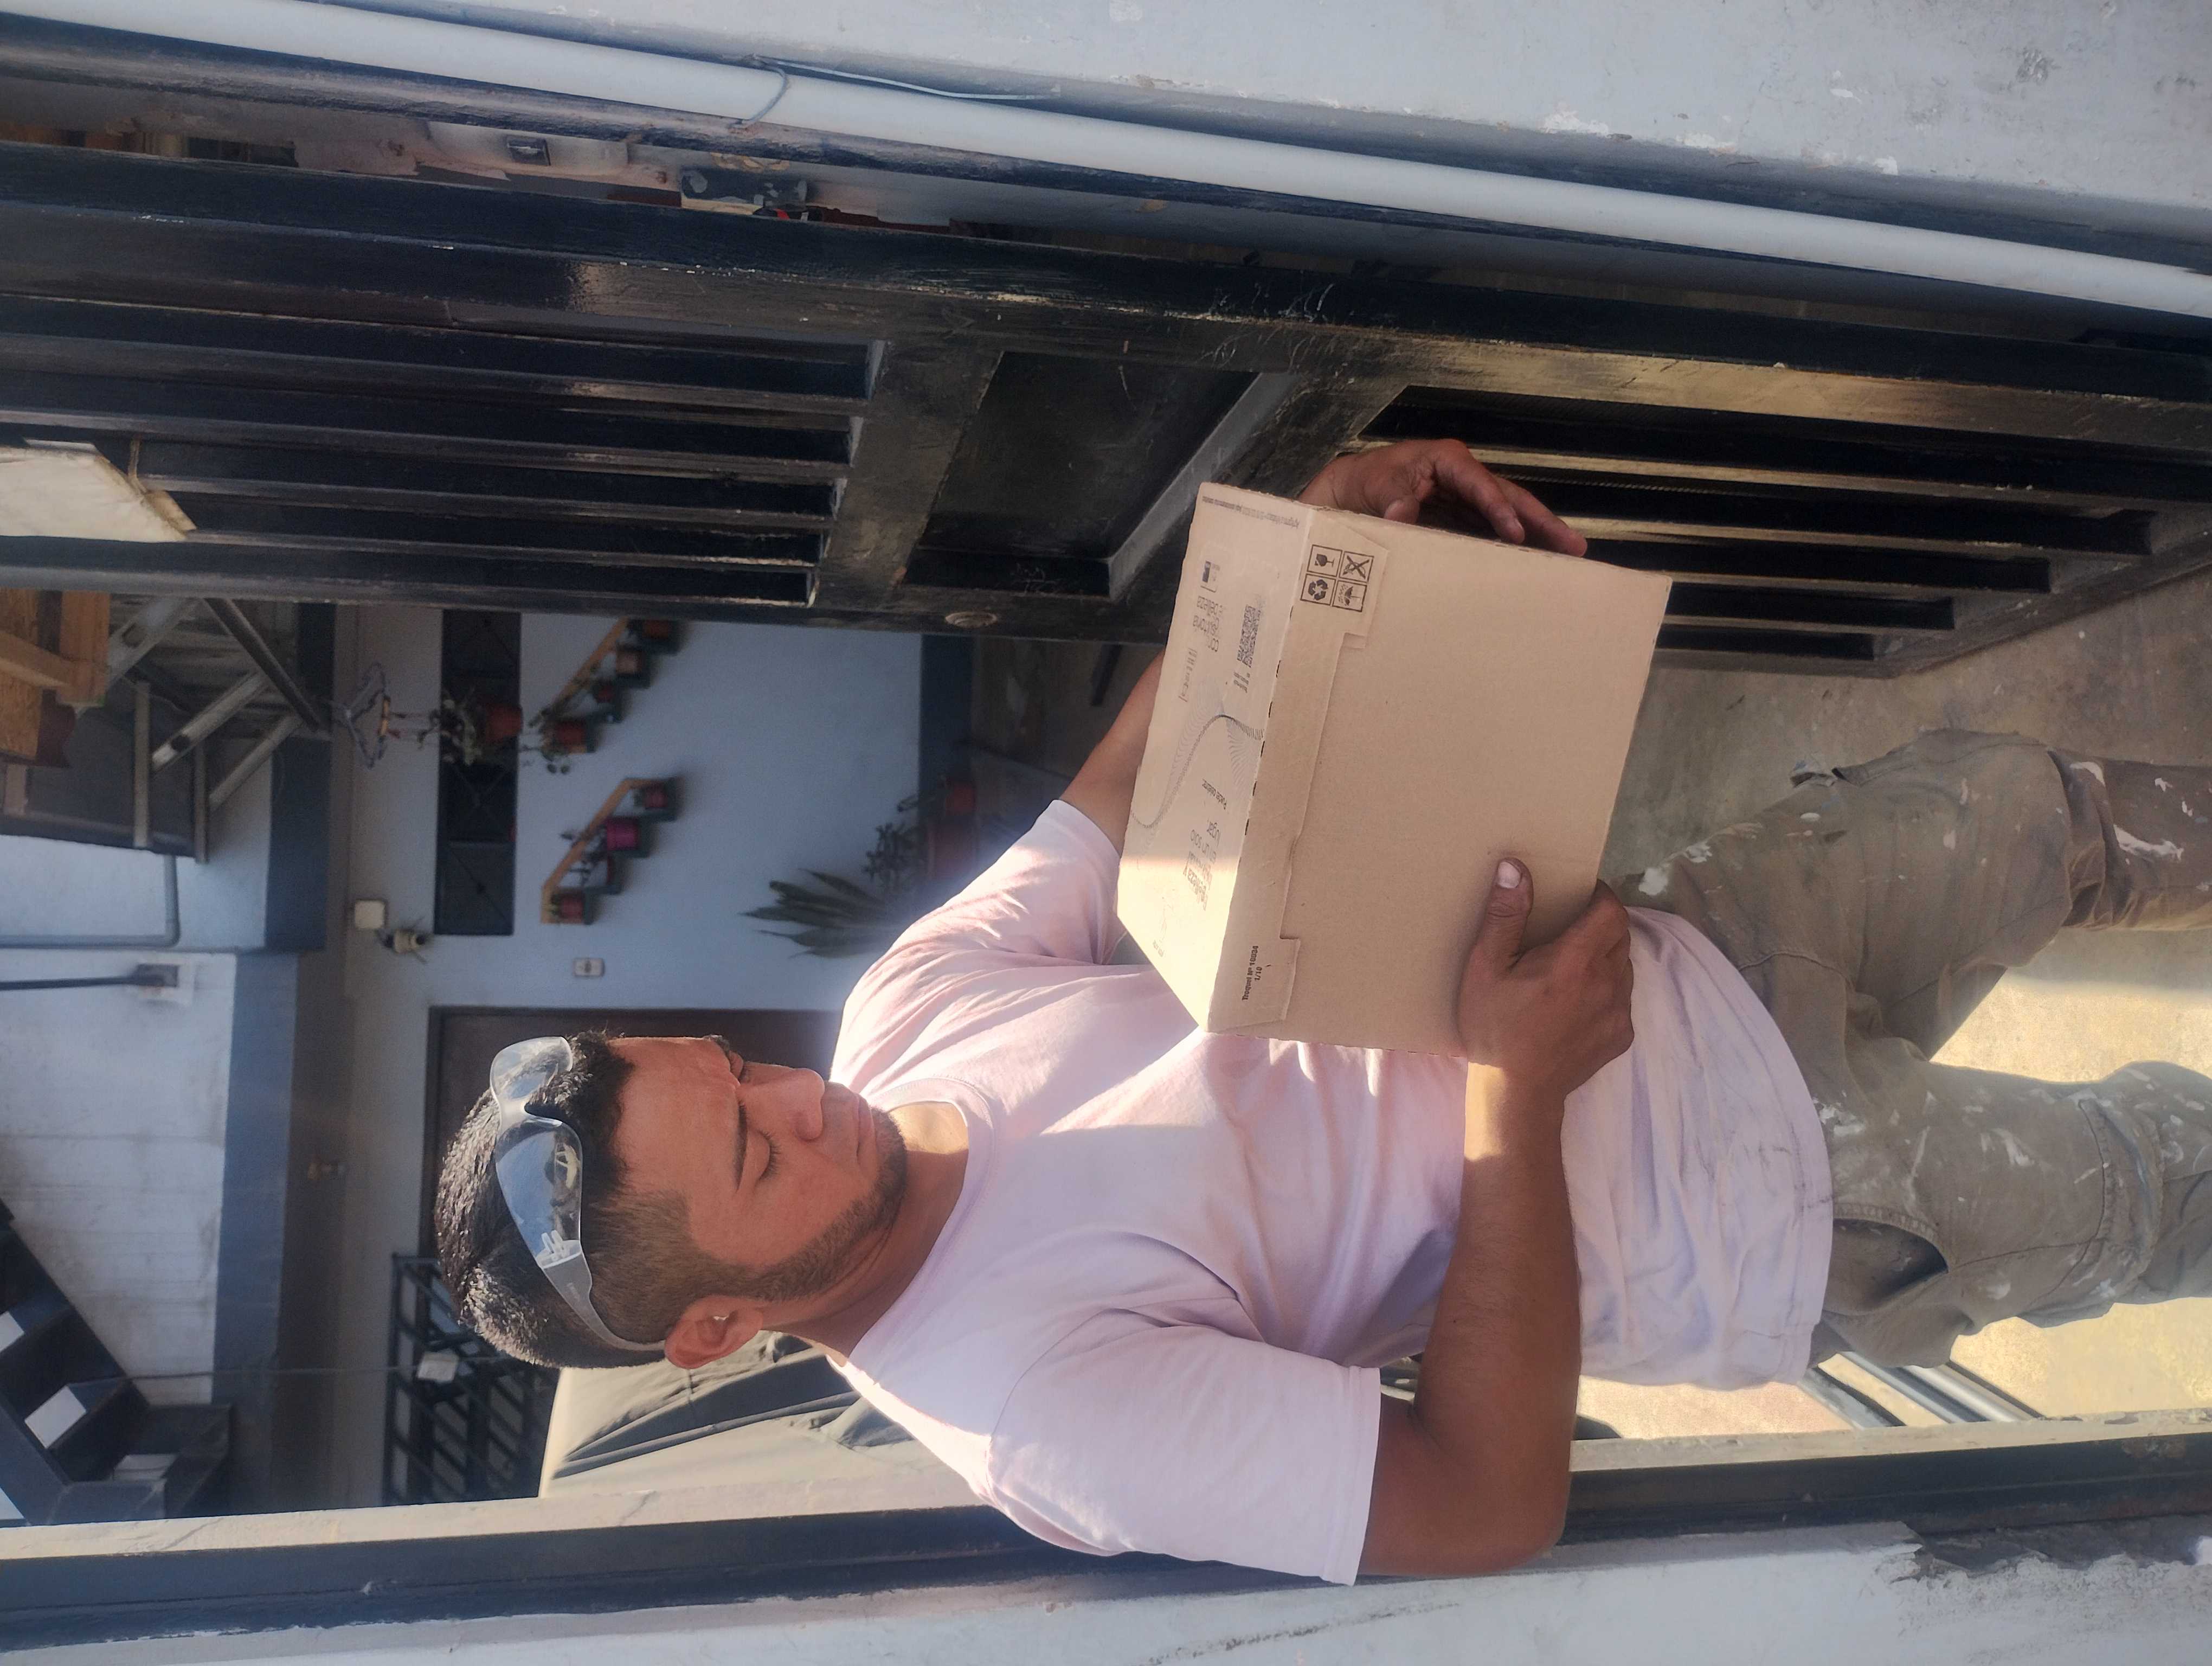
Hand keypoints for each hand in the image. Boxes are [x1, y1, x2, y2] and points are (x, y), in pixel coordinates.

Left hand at [1299, 440, 1587, 556]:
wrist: (1349, 491)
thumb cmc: (1364, 483)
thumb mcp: (1374, 486)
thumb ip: (1391, 498)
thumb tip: (1403, 511)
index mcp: (1446, 460)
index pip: (1480, 483)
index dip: (1499, 509)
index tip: (1516, 534)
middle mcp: (1464, 475)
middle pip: (1509, 497)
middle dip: (1541, 521)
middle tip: (1574, 545)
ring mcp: (1467, 497)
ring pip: (1509, 515)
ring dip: (1538, 535)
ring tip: (1570, 556)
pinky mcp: (1463, 516)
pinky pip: (1494, 530)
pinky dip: (1514, 545)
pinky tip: (1535, 563)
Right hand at [1455, 862, 1632, 1097]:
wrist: (1517, 1093)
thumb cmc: (1494, 1029)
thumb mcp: (1485, 969)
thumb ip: (1505, 916)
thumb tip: (1516, 868)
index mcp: (1575, 962)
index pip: (1611, 910)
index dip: (1601, 894)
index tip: (1580, 891)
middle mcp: (1607, 983)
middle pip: (1620, 934)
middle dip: (1600, 921)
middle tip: (1568, 925)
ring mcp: (1619, 1012)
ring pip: (1624, 965)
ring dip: (1604, 954)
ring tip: (1570, 962)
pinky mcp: (1622, 1035)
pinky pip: (1622, 996)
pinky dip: (1606, 987)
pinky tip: (1574, 998)